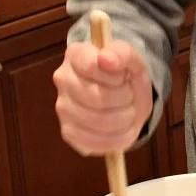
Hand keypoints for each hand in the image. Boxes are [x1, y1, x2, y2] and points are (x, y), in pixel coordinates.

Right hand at [53, 40, 152, 155]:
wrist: (128, 100)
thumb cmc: (126, 77)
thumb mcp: (133, 61)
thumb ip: (122, 53)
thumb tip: (105, 58)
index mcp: (76, 55)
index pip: (92, 66)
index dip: (116, 76)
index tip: (124, 76)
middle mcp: (63, 79)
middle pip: (98, 97)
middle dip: (125, 99)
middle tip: (129, 96)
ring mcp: (62, 107)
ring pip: (99, 121)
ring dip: (124, 119)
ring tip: (128, 112)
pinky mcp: (68, 133)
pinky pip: (94, 142)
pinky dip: (117, 138)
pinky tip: (122, 129)